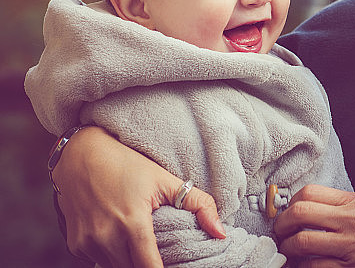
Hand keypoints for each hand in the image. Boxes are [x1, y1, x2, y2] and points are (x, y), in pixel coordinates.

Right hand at [52, 126, 224, 267]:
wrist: (80, 154)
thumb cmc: (126, 164)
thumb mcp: (166, 180)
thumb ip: (200, 205)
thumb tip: (221, 233)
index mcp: (132, 224)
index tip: (176, 265)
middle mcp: (106, 238)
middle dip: (148, 265)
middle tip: (161, 253)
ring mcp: (88, 242)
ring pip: (115, 267)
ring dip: (129, 261)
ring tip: (142, 245)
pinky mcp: (76, 244)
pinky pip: (99, 261)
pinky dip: (112, 256)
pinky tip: (121, 239)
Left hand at [273, 184, 354, 267]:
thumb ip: (339, 205)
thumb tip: (303, 207)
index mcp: (353, 203)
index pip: (310, 192)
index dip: (290, 203)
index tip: (287, 213)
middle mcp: (351, 221)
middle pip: (301, 213)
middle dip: (282, 224)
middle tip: (279, 232)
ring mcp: (350, 246)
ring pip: (302, 242)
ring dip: (287, 248)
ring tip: (287, 251)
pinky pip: (314, 266)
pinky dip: (301, 266)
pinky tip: (301, 265)